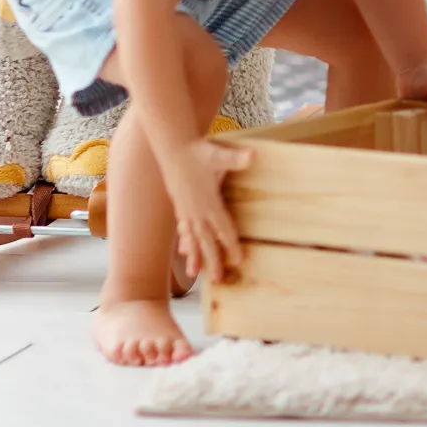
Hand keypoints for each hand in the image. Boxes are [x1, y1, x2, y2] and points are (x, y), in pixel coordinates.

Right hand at [164, 138, 251, 283]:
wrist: (172, 147)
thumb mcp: (219, 154)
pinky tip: (183, 250)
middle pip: (206, 240)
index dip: (231, 245)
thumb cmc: (198, 151)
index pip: (223, 229)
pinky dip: (185, 241)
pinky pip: (183, 228)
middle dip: (212, 260)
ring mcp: (186, 209)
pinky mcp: (180, 205)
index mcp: (208, 203)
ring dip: (194, 256)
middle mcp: (196, 210)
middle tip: (218, 280)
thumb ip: (236, 159)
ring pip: (192, 238)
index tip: (239, 262)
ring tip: (194, 274)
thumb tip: (254, 156)